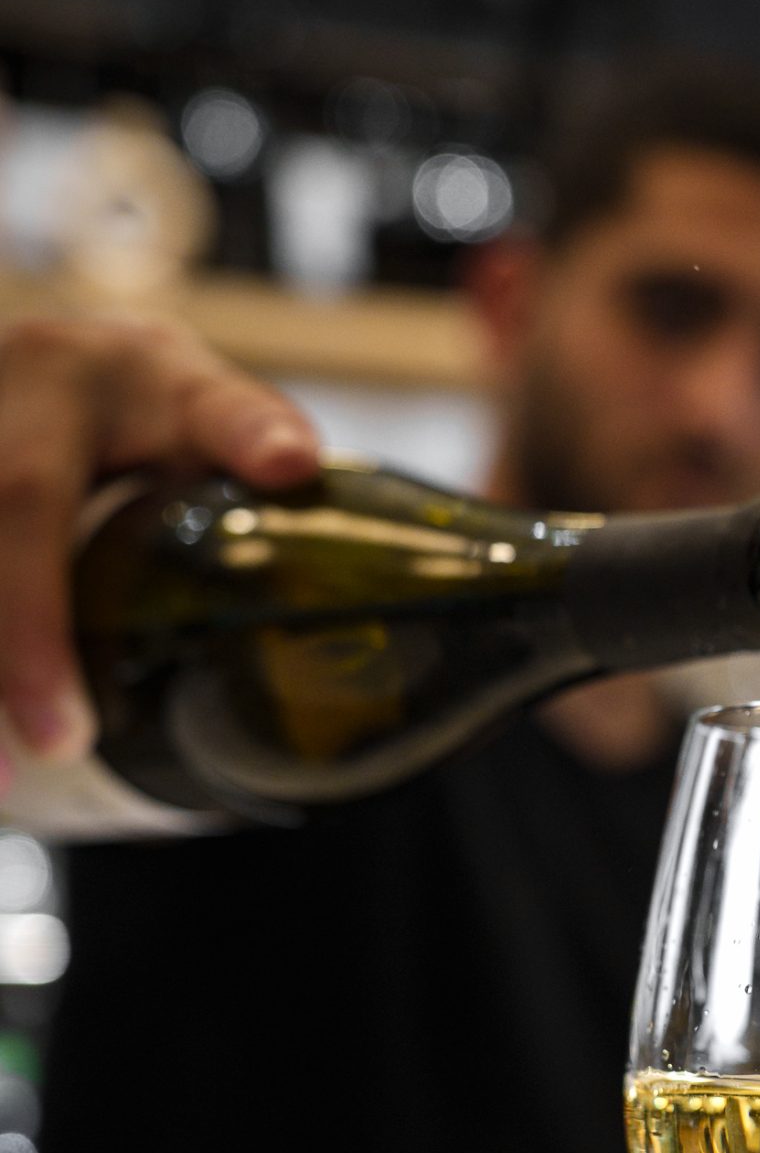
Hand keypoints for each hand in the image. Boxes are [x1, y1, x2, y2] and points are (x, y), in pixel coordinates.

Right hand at [0, 315, 318, 769]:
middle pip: (19, 501)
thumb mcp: (198, 427)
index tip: (290, 465)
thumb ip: (256, 483)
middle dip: (28, 629)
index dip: (246, 432)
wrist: (36, 380)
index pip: (205, 402)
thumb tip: (334, 582)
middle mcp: (39, 374)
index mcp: (143, 371)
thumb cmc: (135, 420)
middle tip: (63, 739)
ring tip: (1, 782)